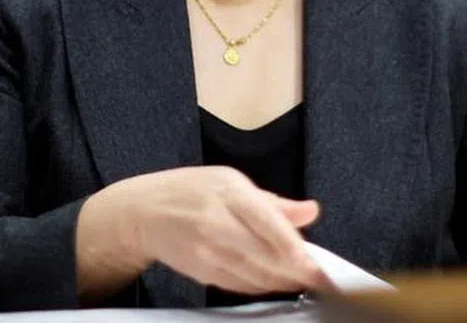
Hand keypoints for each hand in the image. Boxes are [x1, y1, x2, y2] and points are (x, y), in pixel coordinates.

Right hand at [77, 166, 328, 298]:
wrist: (143, 213)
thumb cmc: (190, 191)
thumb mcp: (231, 182)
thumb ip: (274, 202)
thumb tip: (311, 211)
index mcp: (229, 194)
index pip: (269, 225)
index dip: (296, 250)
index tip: (318, 264)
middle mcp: (217, 224)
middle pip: (266, 256)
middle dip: (298, 272)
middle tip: (322, 279)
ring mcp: (208, 252)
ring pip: (256, 276)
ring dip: (284, 281)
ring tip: (304, 280)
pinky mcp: (202, 272)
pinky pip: (240, 285)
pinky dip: (263, 285)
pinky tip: (276, 281)